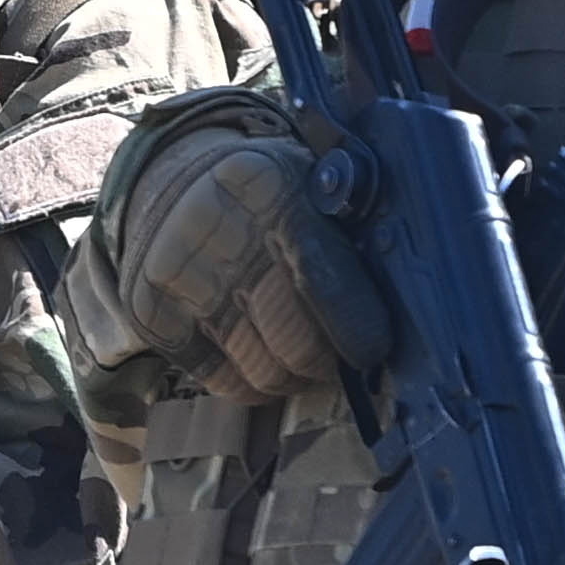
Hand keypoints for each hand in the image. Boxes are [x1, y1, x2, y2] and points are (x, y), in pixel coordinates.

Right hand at [81, 104, 389, 406]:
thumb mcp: (310, 181)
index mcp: (267, 185)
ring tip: (302, 354)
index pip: (322, 276)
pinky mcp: (151, 315)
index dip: (359, 325)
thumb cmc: (268, 195)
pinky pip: (224, 383)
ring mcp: (178, 276)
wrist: (173, 185)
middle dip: (331, 360)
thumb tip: (413, 294)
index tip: (375, 346)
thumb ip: (352, 227)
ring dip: (295, 376)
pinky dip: (253, 382)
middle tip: (343, 355)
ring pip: (265, 372)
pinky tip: (261, 353)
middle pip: (297, 341)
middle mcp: (215, 228)